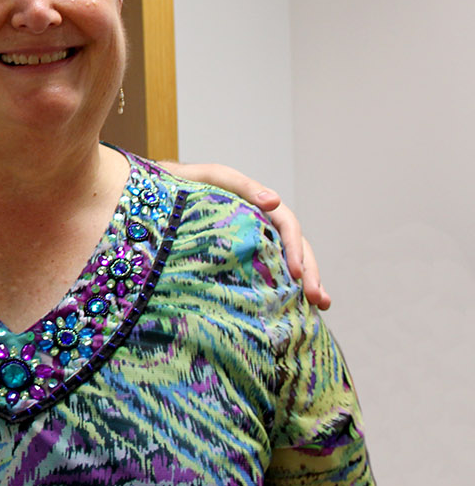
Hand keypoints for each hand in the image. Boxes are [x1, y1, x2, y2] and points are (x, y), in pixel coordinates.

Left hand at [157, 161, 330, 309]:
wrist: (165, 191)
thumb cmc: (191, 182)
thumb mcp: (216, 177)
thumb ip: (243, 185)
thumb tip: (274, 200)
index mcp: (262, 206)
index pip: (288, 227)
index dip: (295, 249)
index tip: (297, 274)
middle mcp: (265, 225)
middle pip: (296, 249)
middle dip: (311, 274)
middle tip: (320, 300)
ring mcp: (256, 242)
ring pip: (289, 263)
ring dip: (307, 283)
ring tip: (320, 306)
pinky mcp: (244, 256)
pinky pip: (269, 272)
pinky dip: (286, 288)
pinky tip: (296, 308)